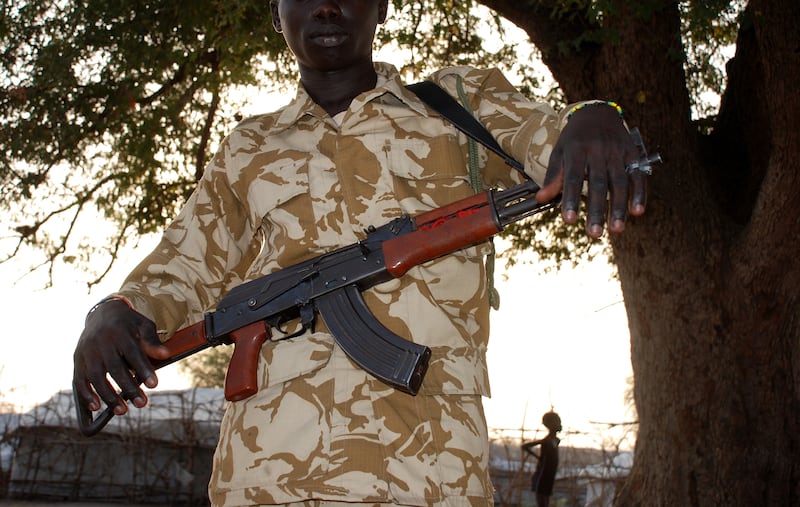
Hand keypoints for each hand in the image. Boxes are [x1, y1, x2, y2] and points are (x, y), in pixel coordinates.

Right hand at [72, 299, 169, 415]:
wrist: (103, 313)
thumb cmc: (129, 324)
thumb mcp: (143, 326)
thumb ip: (152, 341)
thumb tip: (166, 354)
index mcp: (120, 332)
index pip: (133, 352)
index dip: (143, 368)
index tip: (154, 385)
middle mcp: (100, 342)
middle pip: (114, 367)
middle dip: (128, 387)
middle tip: (142, 403)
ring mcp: (87, 351)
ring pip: (95, 376)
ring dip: (108, 395)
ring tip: (122, 411)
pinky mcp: (78, 360)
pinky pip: (79, 379)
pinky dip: (86, 394)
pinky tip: (96, 407)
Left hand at [536, 103, 647, 237]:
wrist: (598, 112)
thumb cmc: (575, 138)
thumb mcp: (559, 151)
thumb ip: (553, 176)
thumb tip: (541, 199)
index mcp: (577, 150)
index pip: (573, 178)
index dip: (571, 199)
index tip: (569, 220)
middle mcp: (598, 151)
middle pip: (598, 184)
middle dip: (597, 210)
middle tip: (594, 234)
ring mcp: (617, 153)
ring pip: (619, 182)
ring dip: (618, 207)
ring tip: (617, 229)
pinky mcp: (633, 154)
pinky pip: (638, 176)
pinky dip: (639, 194)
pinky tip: (637, 211)